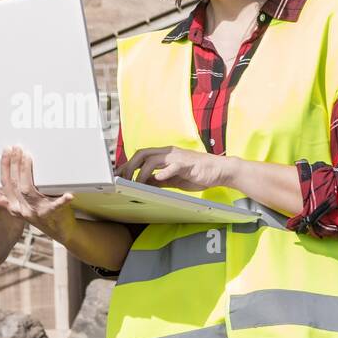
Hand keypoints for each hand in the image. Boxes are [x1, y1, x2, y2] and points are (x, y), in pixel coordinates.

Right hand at [0, 145, 76, 239]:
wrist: (60, 231)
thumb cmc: (40, 216)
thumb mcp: (18, 209)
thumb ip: (2, 200)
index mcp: (15, 206)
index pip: (5, 184)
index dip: (5, 166)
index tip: (6, 150)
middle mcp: (24, 208)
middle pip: (15, 184)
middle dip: (14, 164)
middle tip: (17, 148)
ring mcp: (38, 211)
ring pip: (28, 190)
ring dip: (26, 172)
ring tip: (27, 156)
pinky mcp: (53, 213)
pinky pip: (56, 206)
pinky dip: (62, 200)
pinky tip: (68, 195)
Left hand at [116, 145, 232, 191]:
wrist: (220, 170)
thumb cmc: (197, 173)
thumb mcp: (173, 178)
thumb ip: (159, 180)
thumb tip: (144, 184)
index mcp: (165, 155)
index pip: (141, 155)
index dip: (128, 164)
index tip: (118, 174)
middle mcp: (169, 153)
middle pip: (142, 154)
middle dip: (129, 166)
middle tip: (123, 180)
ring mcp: (178, 157)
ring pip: (153, 160)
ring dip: (142, 173)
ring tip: (137, 184)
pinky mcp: (187, 165)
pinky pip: (173, 167)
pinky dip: (164, 172)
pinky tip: (157, 179)